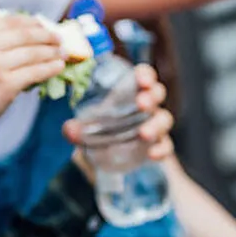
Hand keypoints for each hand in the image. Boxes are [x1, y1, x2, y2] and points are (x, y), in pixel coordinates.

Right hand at [0, 15, 66, 136]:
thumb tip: (29, 36)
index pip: (10, 21)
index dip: (31, 22)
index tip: (43, 25)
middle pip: (25, 34)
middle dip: (47, 35)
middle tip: (59, 38)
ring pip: (34, 53)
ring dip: (53, 52)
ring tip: (62, 53)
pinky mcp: (6, 85)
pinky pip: (36, 72)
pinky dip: (51, 68)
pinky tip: (59, 67)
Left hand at [63, 64, 174, 178]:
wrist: (114, 161)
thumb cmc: (103, 133)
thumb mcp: (87, 130)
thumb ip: (77, 129)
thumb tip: (69, 129)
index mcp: (130, 93)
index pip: (143, 76)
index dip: (145, 75)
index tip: (142, 80)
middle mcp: (146, 107)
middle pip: (157, 94)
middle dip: (151, 97)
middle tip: (141, 104)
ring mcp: (154, 126)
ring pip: (164, 119)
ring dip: (156, 124)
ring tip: (144, 133)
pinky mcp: (158, 146)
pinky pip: (166, 145)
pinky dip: (161, 149)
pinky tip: (152, 154)